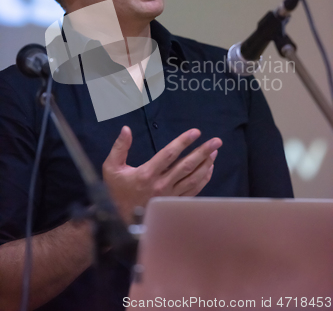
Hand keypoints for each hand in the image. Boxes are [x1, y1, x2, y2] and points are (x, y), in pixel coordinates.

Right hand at [102, 126, 221, 223]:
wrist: (119, 219)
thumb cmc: (116, 190)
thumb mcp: (111, 167)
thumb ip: (119, 147)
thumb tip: (126, 129)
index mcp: (147, 173)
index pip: (169, 154)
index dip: (183, 142)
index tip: (196, 132)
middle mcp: (161, 184)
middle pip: (187, 165)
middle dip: (203, 152)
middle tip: (217, 141)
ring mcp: (170, 195)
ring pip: (193, 178)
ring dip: (206, 164)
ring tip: (215, 151)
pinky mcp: (174, 203)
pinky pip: (193, 190)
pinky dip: (204, 179)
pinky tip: (209, 169)